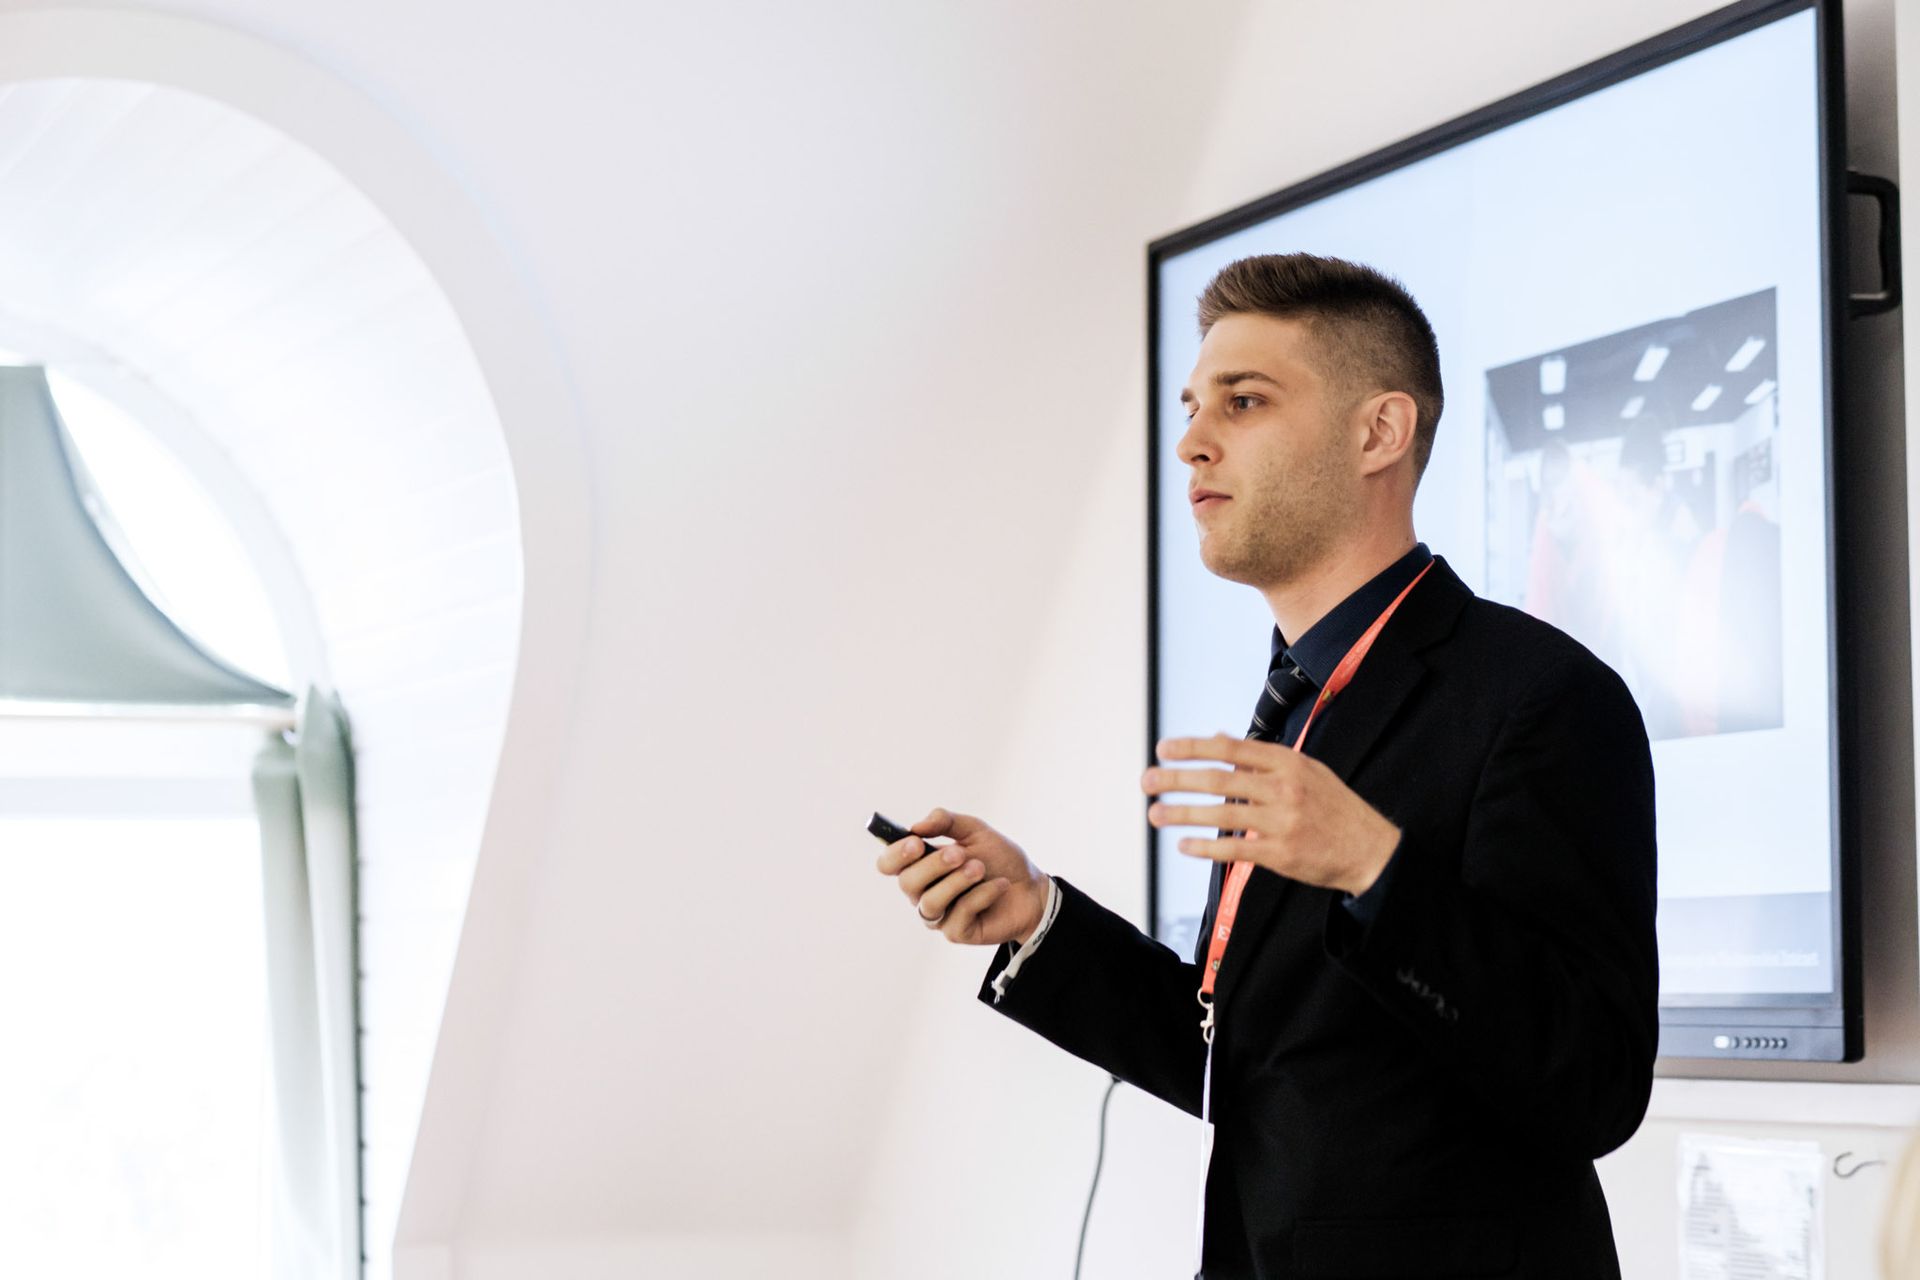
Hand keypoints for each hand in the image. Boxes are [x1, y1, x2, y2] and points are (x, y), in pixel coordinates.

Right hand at [874, 807, 1050, 945]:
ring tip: (980, 868)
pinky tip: (999, 885)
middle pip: (907, 883)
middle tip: (960, 854)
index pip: (888, 864)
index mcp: (921, 864)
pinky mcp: (957, 932)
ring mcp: (939, 915)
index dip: (895, 855)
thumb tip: (916, 826)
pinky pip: (959, 914)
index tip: (916, 842)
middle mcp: (923, 891)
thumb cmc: (999, 859)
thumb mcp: (975, 831)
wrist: (1032, 888)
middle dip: (934, 866)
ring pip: (930, 902)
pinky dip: (981, 896)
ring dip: (957, 882)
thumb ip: (946, 822)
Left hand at [1141, 733, 1399, 895]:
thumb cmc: (1333, 806)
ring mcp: (1282, 822)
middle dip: (1177, 779)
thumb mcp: (1305, 770)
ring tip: (1155, 815)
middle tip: (1147, 781)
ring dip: (1182, 814)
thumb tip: (1220, 737)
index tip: (1163, 748)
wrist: (1370, 849)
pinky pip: (1234, 849)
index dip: (1193, 747)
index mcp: (1288, 762)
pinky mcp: (1281, 854)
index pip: (1230, 749)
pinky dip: (1206, 848)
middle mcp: (1284, 788)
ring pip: (1221, 814)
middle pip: (1219, 779)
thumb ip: (1262, 758)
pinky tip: (1185, 846)